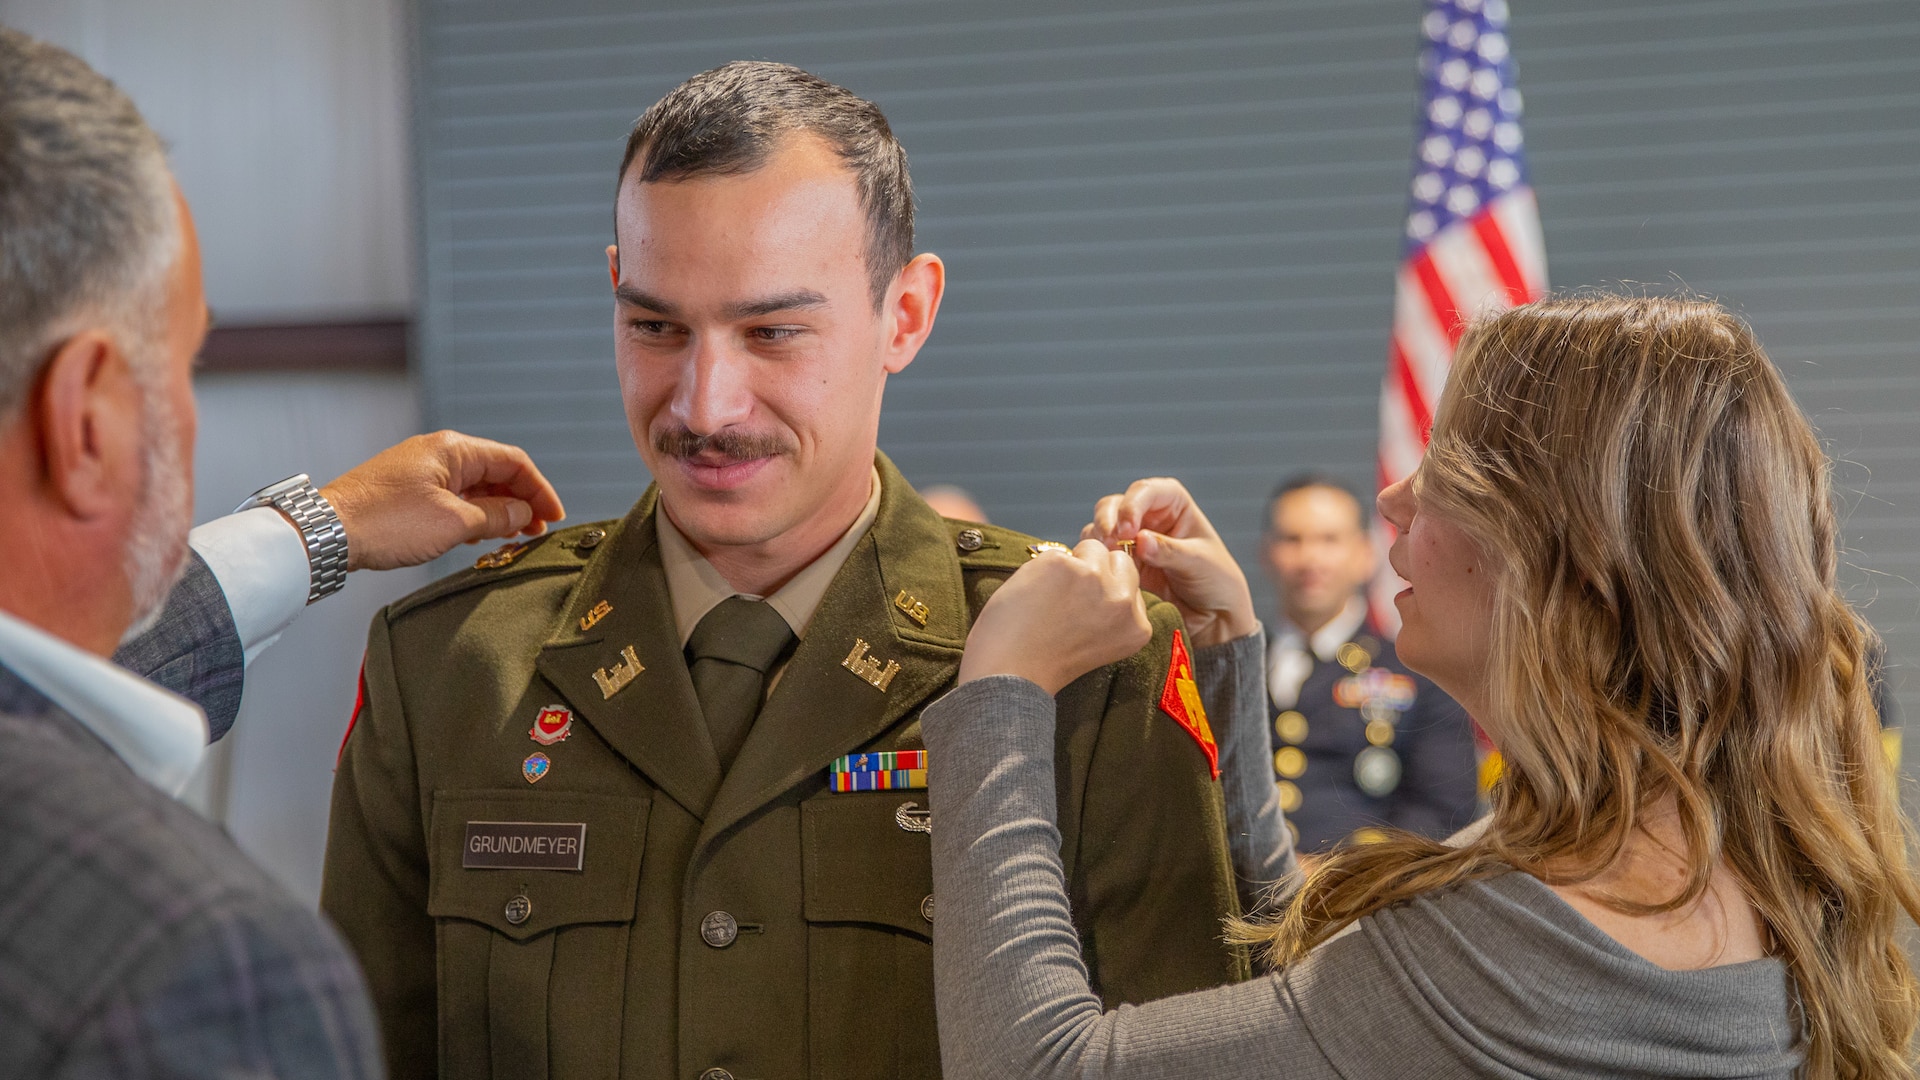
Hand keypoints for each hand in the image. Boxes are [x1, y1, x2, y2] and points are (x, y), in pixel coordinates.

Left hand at [318, 431, 565, 570]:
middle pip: (495, 472)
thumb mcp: (454, 522)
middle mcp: (438, 453)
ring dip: (498, 510)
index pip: (513, 461)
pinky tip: (479, 536)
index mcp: (453, 449)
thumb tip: (523, 514)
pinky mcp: (407, 492)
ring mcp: (421, 472)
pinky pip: (453, 498)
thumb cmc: (384, 521)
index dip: (540, 489)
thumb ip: (496, 516)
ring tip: (514, 536)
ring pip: (474, 487)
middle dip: (521, 501)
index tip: (554, 516)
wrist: (327, 533)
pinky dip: (473, 515)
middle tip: (537, 531)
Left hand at [958, 540, 1151, 695]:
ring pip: (1089, 549)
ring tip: (1049, 600)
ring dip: (1068, 566)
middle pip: (1117, 559)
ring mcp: (1095, 579)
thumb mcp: (1101, 640)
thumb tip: (1103, 569)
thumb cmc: (1045, 661)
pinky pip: (1056, 553)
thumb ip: (1110, 609)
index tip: (1083, 613)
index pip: (1131, 582)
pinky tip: (1033, 596)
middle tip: (1067, 603)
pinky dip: (1041, 569)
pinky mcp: (1064, 565)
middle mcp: (1123, 601)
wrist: (1011, 673)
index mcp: (1137, 626)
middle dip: (1094, 570)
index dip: (1103, 591)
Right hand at [1082, 477, 1256, 646]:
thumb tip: (1140, 540)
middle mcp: (1149, 517)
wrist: (1212, 618)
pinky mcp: (1121, 564)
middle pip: (1116, 505)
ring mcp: (1131, 540)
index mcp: (1174, 505)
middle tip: (1110, 544)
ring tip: (1109, 561)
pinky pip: (1098, 554)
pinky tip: (1107, 574)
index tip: (1128, 530)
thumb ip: (1169, 552)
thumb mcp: (1199, 564)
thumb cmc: (1217, 582)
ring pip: (1101, 527)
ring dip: (1099, 540)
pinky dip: (1096, 559)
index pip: (1147, 491)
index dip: (1133, 504)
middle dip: (1108, 520)